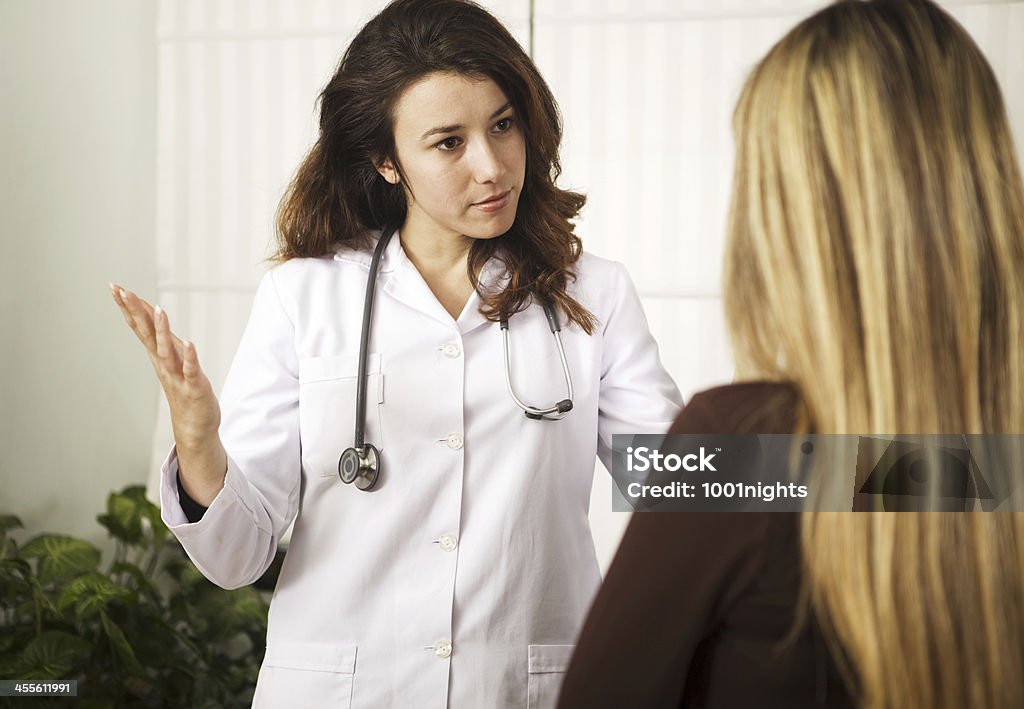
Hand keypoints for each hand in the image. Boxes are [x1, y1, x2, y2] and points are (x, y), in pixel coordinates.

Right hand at [110, 283, 226, 503]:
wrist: (194, 427)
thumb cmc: (184, 390)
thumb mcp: (171, 360)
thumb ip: (162, 339)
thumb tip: (152, 315)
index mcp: (158, 355)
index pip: (140, 326)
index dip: (128, 306)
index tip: (114, 286)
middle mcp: (163, 363)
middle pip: (147, 333)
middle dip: (135, 311)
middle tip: (121, 290)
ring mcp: (177, 375)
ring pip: (167, 350)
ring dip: (163, 330)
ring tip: (159, 309)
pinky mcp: (194, 387)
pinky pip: (191, 371)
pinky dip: (190, 358)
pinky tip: (190, 344)